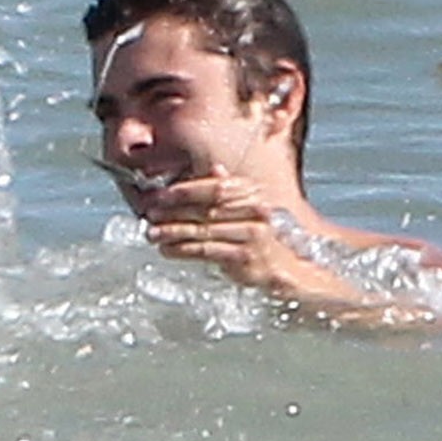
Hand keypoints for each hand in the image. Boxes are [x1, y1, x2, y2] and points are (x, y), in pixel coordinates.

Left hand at [136, 176, 378, 313]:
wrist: (292, 272)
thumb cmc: (266, 241)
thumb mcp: (251, 213)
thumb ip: (231, 192)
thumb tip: (215, 168)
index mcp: (255, 196)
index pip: (216, 186)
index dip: (185, 189)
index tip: (160, 194)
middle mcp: (256, 211)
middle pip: (206, 207)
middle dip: (173, 210)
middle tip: (149, 214)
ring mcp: (253, 235)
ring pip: (204, 229)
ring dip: (173, 231)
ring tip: (152, 234)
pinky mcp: (247, 257)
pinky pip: (208, 251)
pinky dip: (184, 250)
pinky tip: (168, 251)